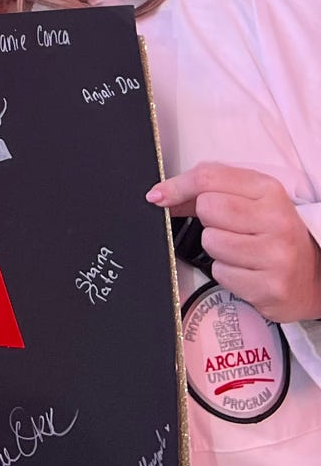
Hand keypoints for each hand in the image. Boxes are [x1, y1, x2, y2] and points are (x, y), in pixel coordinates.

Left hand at [149, 161, 320, 322]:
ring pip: (211, 243)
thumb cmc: (273, 233)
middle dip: (208, 221)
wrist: (314, 275)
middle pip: (207, 209)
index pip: (209, 177)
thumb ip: (208, 190)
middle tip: (230, 229)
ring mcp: (276, 256)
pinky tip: (247, 270)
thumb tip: (160, 196)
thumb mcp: (250, 200)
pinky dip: (226, 273)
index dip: (177, 186)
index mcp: (269, 190)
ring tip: (241, 251)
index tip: (160, 196)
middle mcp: (276, 221)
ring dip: (217, 249)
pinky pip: (221, 274)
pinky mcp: (270, 288)